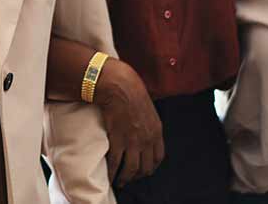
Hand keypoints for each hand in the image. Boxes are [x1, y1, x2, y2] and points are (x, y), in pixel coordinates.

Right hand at [94, 58, 163, 187]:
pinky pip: (116, 162)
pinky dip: (112, 171)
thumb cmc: (132, 92)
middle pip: (145, 167)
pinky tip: (109, 174)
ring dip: (125, 178)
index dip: (151, 167)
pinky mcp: (118, 140)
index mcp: (157, 132)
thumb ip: (149, 123)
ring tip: (119, 181)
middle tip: (130, 178)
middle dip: (138, 176)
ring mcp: (133, 141)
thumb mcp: (148, 109)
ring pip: (131, 169)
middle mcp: (147, 140)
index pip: (158, 157)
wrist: (119, 86)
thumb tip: (144, 130)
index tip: (144, 170)